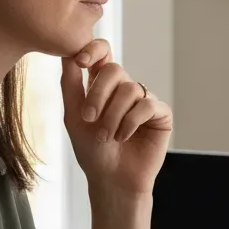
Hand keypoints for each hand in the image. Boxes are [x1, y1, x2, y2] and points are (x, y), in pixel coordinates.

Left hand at [61, 39, 172, 196]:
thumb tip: (67, 52)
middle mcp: (125, 89)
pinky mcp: (161, 115)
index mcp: (104, 86)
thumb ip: (70, 84)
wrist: (112, 180)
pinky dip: (131, 122)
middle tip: (88, 118)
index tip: (81, 62)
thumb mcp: (73, 115)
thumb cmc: (92, 151)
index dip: (94, 49)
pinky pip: (147, 105)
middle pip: (115, 70)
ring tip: (106, 136)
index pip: (103, 53)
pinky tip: (124, 137)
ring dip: (113, 116)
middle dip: (98, 95)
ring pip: (130, 89)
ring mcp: (145, 100)